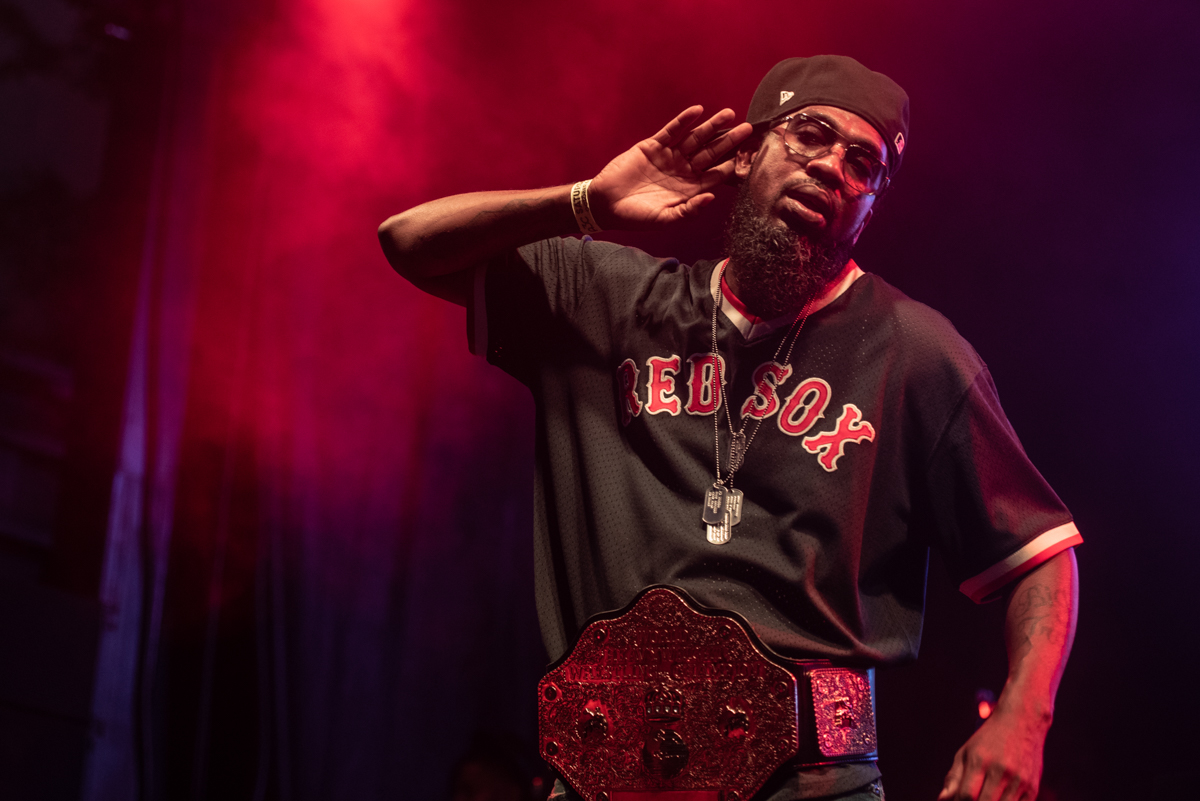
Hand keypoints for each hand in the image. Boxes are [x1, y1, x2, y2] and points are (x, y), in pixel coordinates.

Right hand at [588, 106, 752, 229]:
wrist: (606, 204)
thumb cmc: (636, 216)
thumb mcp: (665, 219)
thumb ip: (689, 209)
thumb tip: (711, 198)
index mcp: (689, 189)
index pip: (716, 175)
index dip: (732, 166)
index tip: (749, 157)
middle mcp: (683, 171)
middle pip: (711, 153)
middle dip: (729, 141)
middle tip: (748, 129)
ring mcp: (669, 156)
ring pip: (695, 138)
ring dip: (711, 126)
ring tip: (729, 114)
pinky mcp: (653, 145)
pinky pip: (672, 130)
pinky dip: (684, 121)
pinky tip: (698, 111)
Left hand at [937, 706, 1046, 800]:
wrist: (1023, 721)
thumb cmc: (989, 739)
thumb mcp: (966, 752)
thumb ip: (954, 777)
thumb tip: (941, 799)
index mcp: (979, 761)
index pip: (966, 796)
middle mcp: (1000, 771)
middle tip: (970, 798)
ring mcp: (1019, 781)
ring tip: (985, 795)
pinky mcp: (1033, 788)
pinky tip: (999, 797)